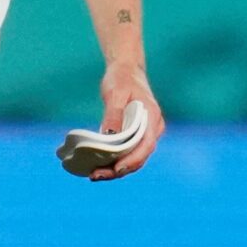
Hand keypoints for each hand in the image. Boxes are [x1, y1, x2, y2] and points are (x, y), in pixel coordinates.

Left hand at [94, 65, 164, 181]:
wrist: (127, 70)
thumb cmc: (122, 78)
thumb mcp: (115, 93)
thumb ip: (113, 114)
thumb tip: (108, 136)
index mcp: (152, 118)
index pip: (146, 146)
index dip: (132, 160)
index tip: (116, 169)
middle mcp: (152, 129)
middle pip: (139, 157)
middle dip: (119, 170)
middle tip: (95, 176)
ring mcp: (145, 134)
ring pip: (133, 158)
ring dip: (115, 170)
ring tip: (94, 175)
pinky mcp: (135, 136)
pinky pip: (127, 153)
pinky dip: (114, 161)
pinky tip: (98, 166)